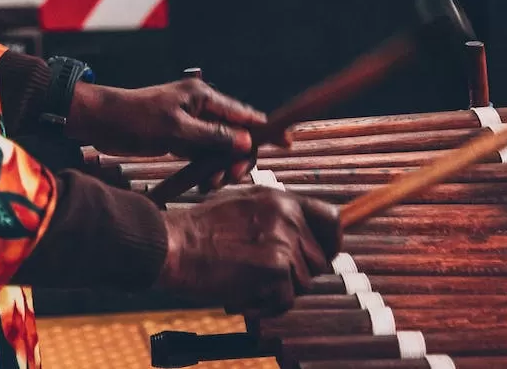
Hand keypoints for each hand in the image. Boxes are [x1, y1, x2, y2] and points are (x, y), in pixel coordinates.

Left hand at [66, 78, 266, 189]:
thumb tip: (246, 142)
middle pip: (235, 134)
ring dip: (221, 167)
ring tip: (213, 184)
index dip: (266, 128)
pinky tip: (205, 183)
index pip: (243, 113)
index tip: (287, 141)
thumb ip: (212, 136)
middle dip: (238, 157)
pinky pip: (203, 154)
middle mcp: (201, 108)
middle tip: (231, 176)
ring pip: (220, 148)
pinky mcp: (180, 139)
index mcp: (203, 97)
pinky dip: (207, 168)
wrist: (102, 122)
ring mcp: (191, 124)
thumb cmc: (137, 118)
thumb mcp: (176, 130)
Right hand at [156, 187, 340, 315]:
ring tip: (247, 284)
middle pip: (319, 261)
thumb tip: (303, 240)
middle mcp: (288, 217)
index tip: (325, 257)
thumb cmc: (200, 230)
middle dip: (297, 276)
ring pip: (303, 283)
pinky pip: (286, 301)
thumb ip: (276, 218)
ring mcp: (283, 242)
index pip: (332, 219)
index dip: (332, 243)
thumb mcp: (244, 206)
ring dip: (279, 292)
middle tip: (266, 279)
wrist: (174, 244)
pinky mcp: (275, 269)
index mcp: (282, 199)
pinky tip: (243, 297)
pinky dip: (266, 306)